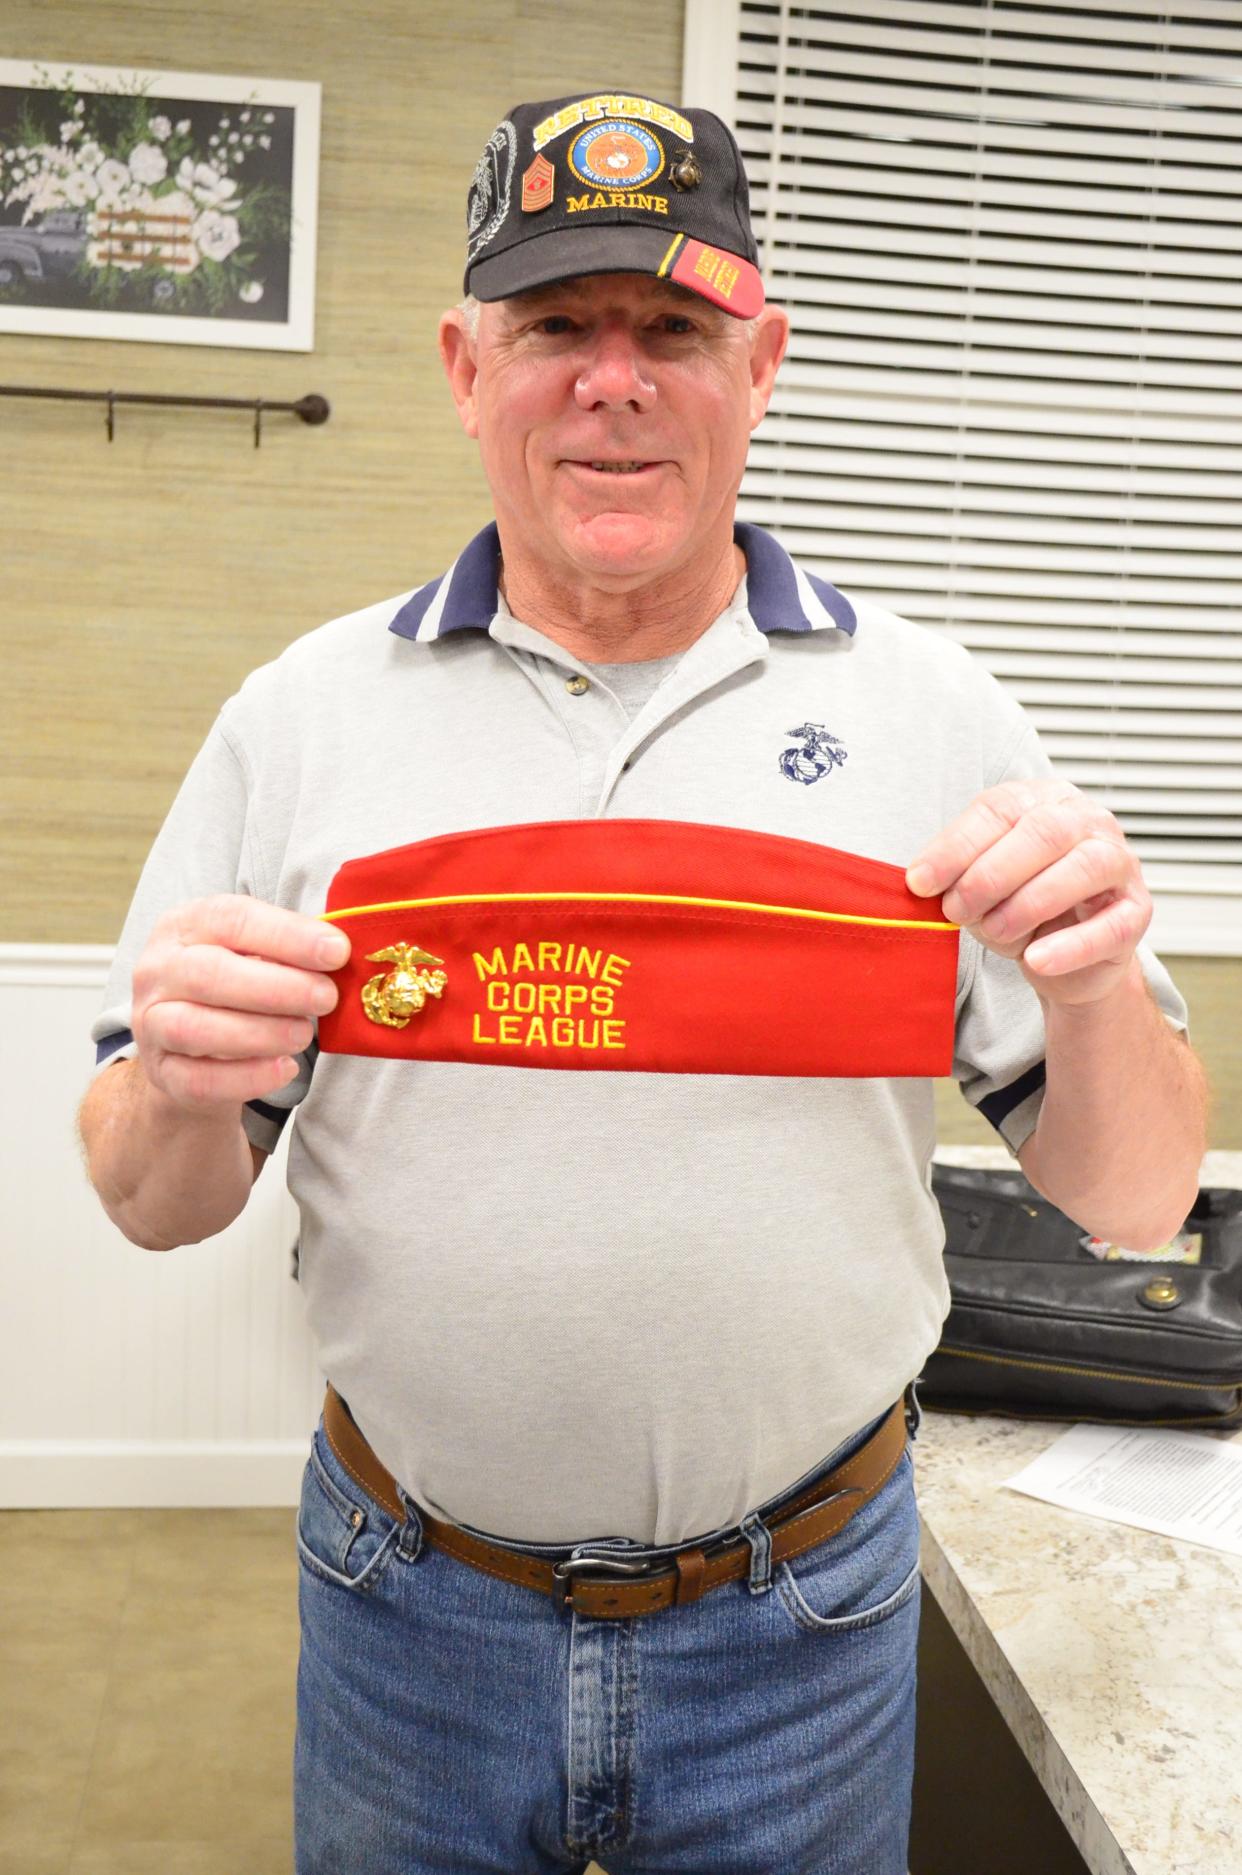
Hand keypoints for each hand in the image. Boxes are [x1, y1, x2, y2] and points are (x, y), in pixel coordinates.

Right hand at [131, 895, 350, 1109]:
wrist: (189, 1049)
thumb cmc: (232, 987)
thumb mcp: (252, 954)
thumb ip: (287, 950)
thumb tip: (340, 952)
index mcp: (184, 926)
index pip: (230, 919)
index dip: (286, 935)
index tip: (336, 952)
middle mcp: (157, 970)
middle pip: (208, 973)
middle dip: (277, 987)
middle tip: (326, 997)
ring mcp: (151, 1023)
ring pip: (195, 1028)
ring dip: (260, 1033)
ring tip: (304, 1035)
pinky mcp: (162, 1073)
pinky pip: (198, 1080)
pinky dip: (247, 1077)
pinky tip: (284, 1069)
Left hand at [905, 779, 1150, 1005]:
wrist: (1064, 959)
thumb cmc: (1019, 908)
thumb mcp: (979, 885)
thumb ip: (957, 875)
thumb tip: (921, 881)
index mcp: (1044, 800)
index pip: (1000, 808)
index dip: (956, 846)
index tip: (921, 882)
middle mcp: (1088, 821)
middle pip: (1043, 832)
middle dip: (989, 874)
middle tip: (956, 910)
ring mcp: (1119, 864)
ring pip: (1082, 869)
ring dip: (1027, 904)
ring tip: (994, 932)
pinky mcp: (1136, 912)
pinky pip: (1109, 927)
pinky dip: (1069, 946)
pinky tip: (1036, 959)